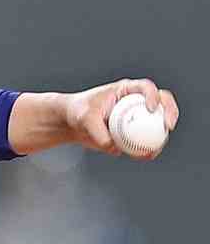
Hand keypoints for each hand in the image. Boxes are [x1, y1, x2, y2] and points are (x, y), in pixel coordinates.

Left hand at [64, 78, 178, 157]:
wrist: (73, 124)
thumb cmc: (78, 113)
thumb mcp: (85, 119)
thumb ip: (98, 131)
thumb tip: (113, 146)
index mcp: (126, 90)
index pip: (146, 87)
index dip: (154, 95)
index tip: (152, 108)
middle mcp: (135, 101)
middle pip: (161, 102)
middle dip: (170, 111)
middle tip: (168, 126)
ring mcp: (137, 117)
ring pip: (156, 123)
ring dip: (161, 135)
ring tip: (155, 148)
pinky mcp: (133, 132)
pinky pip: (145, 139)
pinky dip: (148, 147)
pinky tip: (146, 156)